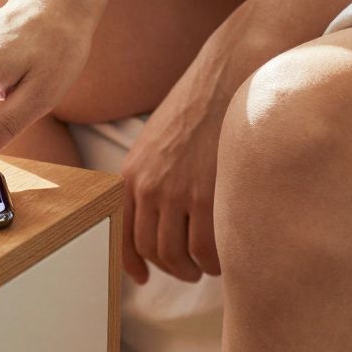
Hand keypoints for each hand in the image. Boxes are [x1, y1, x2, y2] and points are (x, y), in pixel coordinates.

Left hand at [120, 20, 265, 282]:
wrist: (230, 75)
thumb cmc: (200, 105)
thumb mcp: (158, 140)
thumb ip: (152, 175)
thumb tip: (159, 211)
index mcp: (131, 173)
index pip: (122, 233)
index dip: (131, 262)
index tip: (143, 276)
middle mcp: (148, 187)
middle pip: (152, 250)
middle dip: (172, 267)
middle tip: (191, 268)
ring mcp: (177, 193)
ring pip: (179, 256)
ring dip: (195, 268)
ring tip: (210, 263)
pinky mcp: (208, 195)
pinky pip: (208, 250)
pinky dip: (217, 262)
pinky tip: (227, 254)